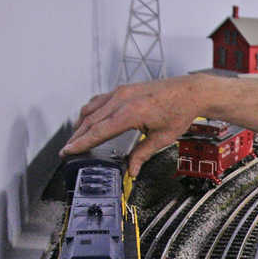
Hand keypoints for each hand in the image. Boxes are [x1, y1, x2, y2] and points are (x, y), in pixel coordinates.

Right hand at [60, 75, 208, 176]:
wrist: (190, 91)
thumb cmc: (180, 110)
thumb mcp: (162, 137)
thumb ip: (142, 154)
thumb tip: (132, 169)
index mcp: (130, 112)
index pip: (99, 131)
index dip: (82, 143)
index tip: (68, 151)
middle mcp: (122, 99)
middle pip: (90, 120)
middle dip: (77, 136)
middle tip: (66, 150)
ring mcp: (121, 92)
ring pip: (92, 109)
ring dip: (81, 124)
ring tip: (75, 138)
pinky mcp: (124, 89)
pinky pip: (100, 100)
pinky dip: (91, 112)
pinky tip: (89, 119)